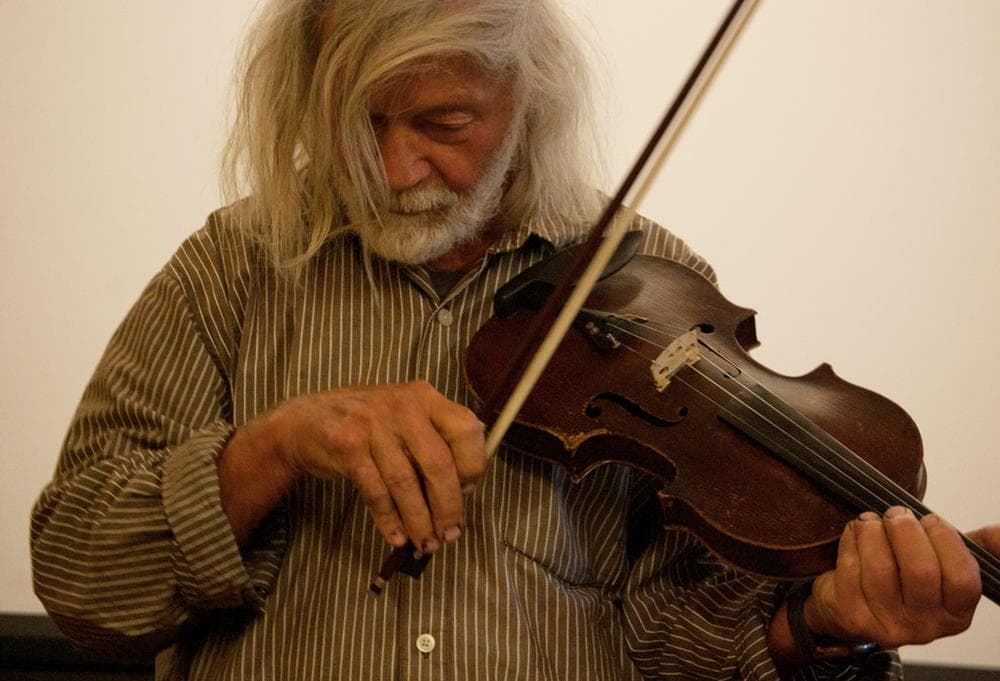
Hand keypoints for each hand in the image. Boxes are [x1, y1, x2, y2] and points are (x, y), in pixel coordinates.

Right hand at [221, 381, 485, 551]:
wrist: (305, 420)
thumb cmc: (367, 425)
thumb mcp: (405, 417)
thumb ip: (435, 440)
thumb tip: (465, 489)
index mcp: (425, 396)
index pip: (466, 429)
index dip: (473, 466)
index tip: (467, 491)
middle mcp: (401, 406)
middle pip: (437, 464)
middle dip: (448, 506)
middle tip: (450, 533)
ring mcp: (371, 424)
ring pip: (405, 484)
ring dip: (419, 521)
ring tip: (426, 543)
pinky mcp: (346, 446)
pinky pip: (376, 493)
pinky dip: (390, 520)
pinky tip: (398, 536)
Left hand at [804, 507, 995, 646]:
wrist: (851, 606)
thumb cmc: (902, 578)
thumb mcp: (944, 565)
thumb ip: (975, 547)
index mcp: (956, 613)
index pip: (963, 578)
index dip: (946, 540)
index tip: (931, 520)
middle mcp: (925, 626)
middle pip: (921, 570)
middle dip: (906, 530)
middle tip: (896, 514)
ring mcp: (888, 624)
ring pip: (881, 568)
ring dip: (874, 532)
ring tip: (872, 521)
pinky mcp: (853, 616)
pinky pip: (851, 569)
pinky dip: (851, 541)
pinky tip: (855, 534)